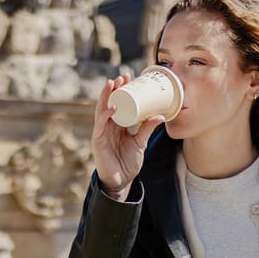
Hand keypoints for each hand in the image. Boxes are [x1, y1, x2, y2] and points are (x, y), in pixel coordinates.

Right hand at [90, 75, 162, 201]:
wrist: (121, 181)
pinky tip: (112, 107)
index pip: (117, 103)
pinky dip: (105, 115)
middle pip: (108, 102)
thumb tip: (161, 115)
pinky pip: (100, 125)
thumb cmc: (128, 162)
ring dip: (106, 96)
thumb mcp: (140, 142)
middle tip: (123, 76)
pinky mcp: (98, 141)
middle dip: (114, 88)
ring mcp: (101, 132)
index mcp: (116, 124)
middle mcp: (107, 126)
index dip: (122, 90)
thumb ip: (147, 129)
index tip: (130, 78)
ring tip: (113, 83)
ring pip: (102, 110)